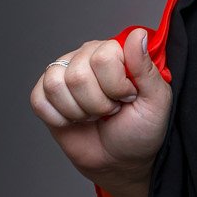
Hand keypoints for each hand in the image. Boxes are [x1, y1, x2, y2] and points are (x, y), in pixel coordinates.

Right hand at [30, 27, 172, 196]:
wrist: (122, 161)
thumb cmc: (141, 130)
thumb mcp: (156, 101)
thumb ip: (146, 68)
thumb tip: (137, 35)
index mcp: (114, 52)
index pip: (104, 57)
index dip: (117, 87)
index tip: (128, 98)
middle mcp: (85, 56)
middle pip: (78, 75)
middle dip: (99, 104)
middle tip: (111, 111)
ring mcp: (62, 74)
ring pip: (55, 85)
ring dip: (79, 111)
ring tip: (93, 116)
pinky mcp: (44, 95)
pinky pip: (39, 100)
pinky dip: (59, 119)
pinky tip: (74, 120)